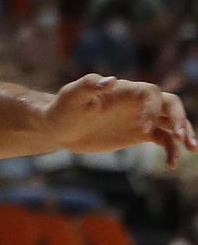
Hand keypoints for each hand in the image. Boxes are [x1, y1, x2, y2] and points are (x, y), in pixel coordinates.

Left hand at [41, 72, 197, 164]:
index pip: (150, 92)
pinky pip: (163, 139)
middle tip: (183, 137)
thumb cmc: (62, 108)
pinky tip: (171, 164)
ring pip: (172, 121)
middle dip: (180, 117)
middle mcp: (134, 102)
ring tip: (191, 148)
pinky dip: (171, 150)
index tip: (143, 128)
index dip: (153, 108)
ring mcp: (139, 118)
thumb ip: (89, 85)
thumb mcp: (70, 96)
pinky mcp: (138, 134)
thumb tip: (111, 80)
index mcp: (122, 90)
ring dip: (185, 132)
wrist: (59, 127)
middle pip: (169, 103)